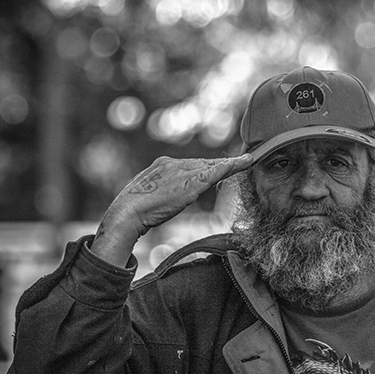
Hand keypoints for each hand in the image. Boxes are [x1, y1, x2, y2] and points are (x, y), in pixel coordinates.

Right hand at [91, 154, 251, 266]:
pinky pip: (217, 171)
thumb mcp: (149, 196)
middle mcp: (173, 163)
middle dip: (221, 164)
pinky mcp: (192, 181)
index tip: (219, 166)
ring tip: (247, 161)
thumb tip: (169, 196)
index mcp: (162, 165)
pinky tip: (245, 163)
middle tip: (241, 161)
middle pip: (203, 163)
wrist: (127, 213)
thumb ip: (162, 192)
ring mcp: (183, 170)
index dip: (206, 166)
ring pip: (212, 165)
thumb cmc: (133, 211)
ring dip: (230, 164)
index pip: (190, 164)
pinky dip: (232, 167)